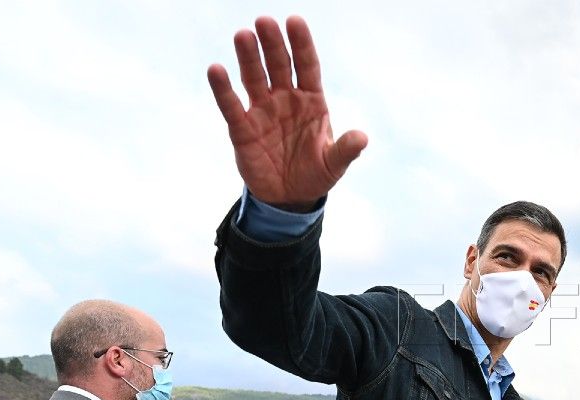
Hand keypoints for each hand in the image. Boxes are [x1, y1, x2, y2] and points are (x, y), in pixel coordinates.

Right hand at [207, 16, 367, 209]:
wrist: (290, 198)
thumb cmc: (315, 174)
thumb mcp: (334, 164)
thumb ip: (345, 150)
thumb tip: (362, 138)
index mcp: (312, 102)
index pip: (307, 66)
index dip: (301, 44)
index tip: (295, 21)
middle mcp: (286, 100)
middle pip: (279, 66)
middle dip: (273, 44)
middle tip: (264, 21)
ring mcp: (263, 111)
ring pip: (254, 78)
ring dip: (249, 58)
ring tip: (243, 35)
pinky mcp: (243, 129)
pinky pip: (232, 106)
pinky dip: (223, 89)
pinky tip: (216, 70)